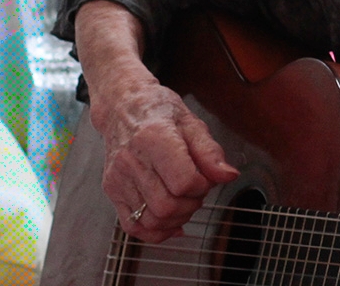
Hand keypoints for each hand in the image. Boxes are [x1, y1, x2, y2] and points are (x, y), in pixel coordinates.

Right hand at [93, 79, 238, 242]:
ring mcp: (119, 178)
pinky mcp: (112, 190)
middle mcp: (131, 160)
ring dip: (176, 219)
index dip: (202, 185)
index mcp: (154, 138)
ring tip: (183, 200)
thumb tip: (228, 176)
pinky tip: (170, 221)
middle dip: (191, 204)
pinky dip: (155, 231)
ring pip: (151, 220)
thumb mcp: (192, 123)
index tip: (205, 177)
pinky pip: (133, 226)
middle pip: (167, 206)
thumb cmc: (159, 112)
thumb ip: (210, 152)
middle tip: (196, 190)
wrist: (123, 108)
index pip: (184, 182)